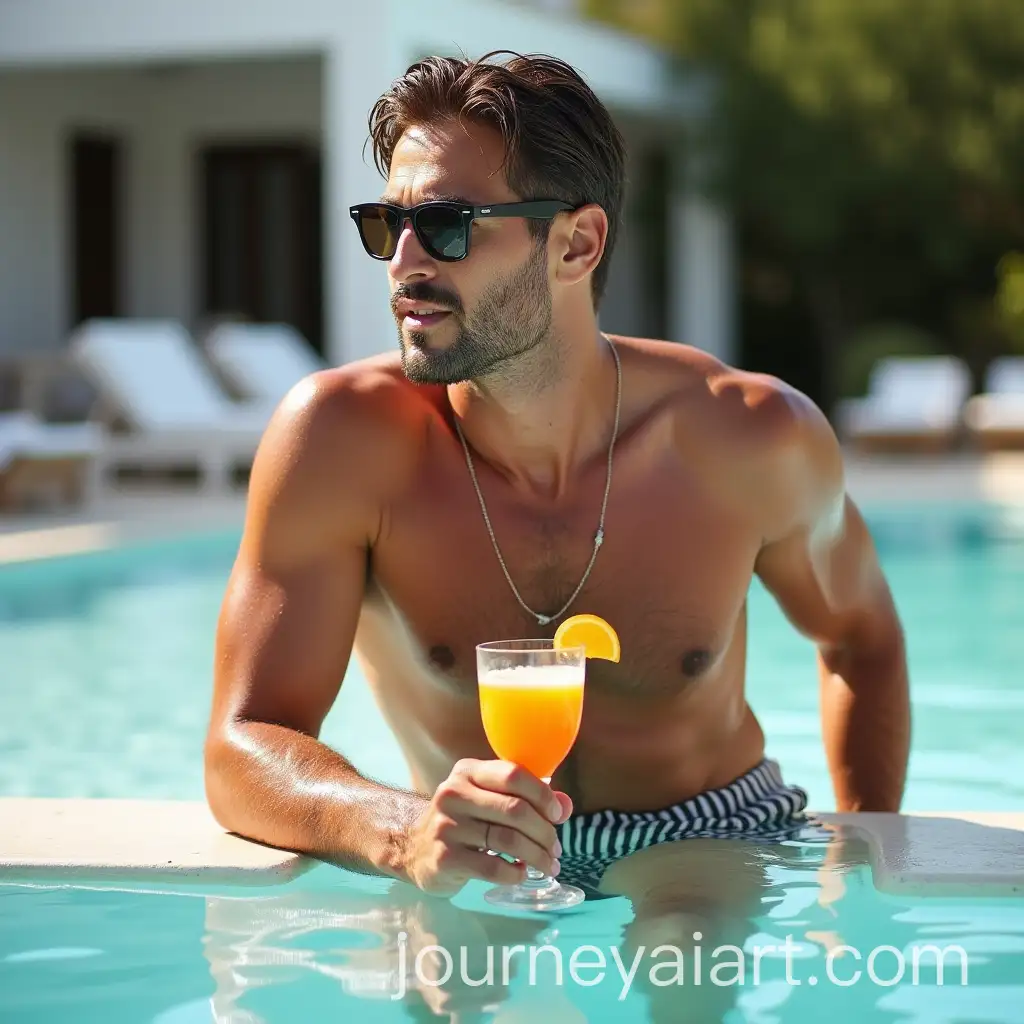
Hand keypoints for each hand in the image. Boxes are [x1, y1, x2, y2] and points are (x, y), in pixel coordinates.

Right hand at [402, 759, 571, 895]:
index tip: (558, 815)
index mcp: (468, 771)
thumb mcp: (490, 800)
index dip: (543, 795)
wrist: (414, 848)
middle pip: (515, 810)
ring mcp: (446, 826)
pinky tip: (520, 873)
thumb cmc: (464, 820)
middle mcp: (453, 793)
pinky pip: (492, 868)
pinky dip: (514, 873)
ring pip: (507, 841)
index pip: (513, 774)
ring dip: (536, 856)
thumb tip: (566, 806)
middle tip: (556, 848)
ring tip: (548, 865)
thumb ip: (528, 799)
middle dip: (544, 832)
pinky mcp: (444, 858)